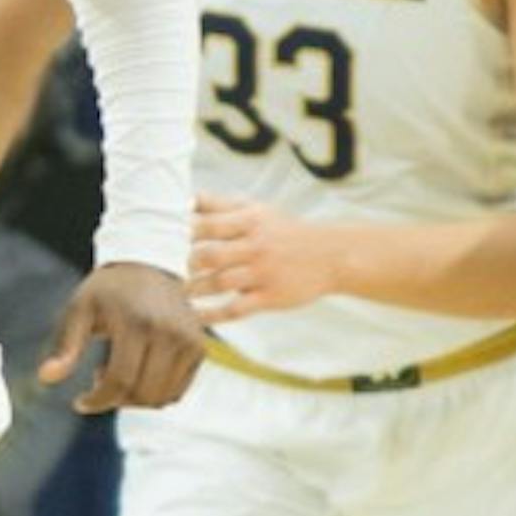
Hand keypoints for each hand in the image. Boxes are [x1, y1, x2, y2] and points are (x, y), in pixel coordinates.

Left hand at [39, 262, 203, 411]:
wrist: (149, 265)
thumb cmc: (107, 290)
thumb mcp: (80, 309)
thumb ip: (66, 346)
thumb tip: (46, 378)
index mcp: (137, 322)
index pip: (120, 380)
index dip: (97, 400)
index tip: (80, 403)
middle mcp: (169, 332)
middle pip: (141, 394)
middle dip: (114, 400)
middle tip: (97, 382)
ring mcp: (189, 340)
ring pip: (161, 399)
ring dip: (134, 400)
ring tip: (117, 374)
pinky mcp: (199, 348)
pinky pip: (176, 393)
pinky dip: (154, 395)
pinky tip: (138, 374)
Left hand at [190, 193, 338, 318]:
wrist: (331, 255)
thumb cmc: (285, 231)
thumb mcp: (257, 210)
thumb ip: (222, 205)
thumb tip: (189, 200)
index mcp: (251, 221)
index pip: (208, 226)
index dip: (189, 235)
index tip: (184, 242)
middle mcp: (256, 246)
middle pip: (210, 255)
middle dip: (190, 263)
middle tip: (187, 268)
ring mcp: (263, 273)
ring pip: (219, 282)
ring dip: (195, 288)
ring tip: (187, 290)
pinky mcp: (270, 297)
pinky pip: (234, 309)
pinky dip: (212, 315)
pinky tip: (198, 315)